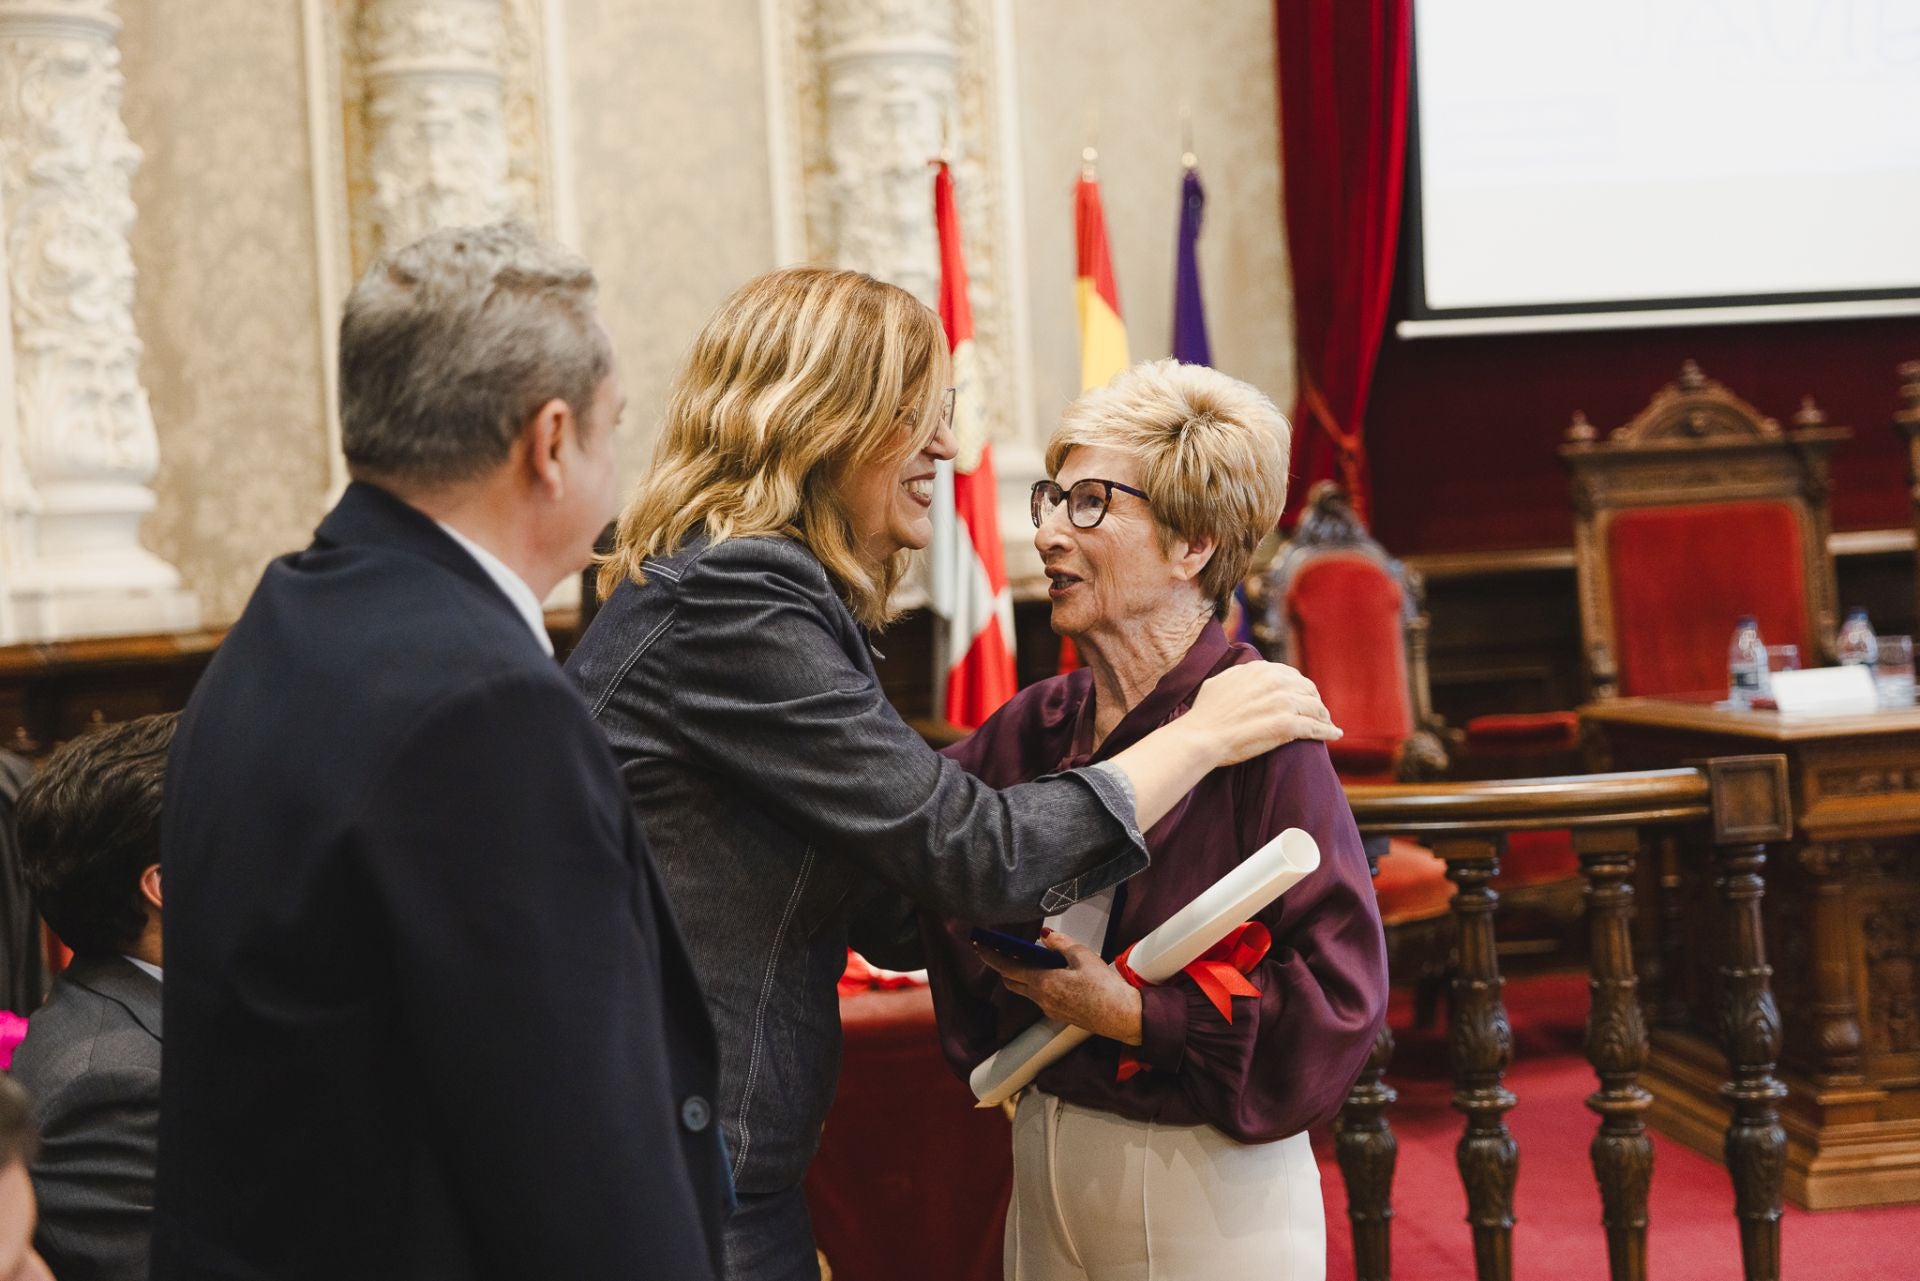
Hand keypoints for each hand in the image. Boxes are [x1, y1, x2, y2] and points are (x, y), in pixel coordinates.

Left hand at [972, 929, 1142, 1045]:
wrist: (1122, 1017)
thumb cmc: (1106, 989)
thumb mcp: (1083, 956)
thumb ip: (1060, 944)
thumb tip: (1046, 937)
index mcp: (1043, 983)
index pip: (1007, 968)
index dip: (990, 956)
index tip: (979, 945)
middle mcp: (1042, 998)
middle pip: (1012, 981)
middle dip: (1003, 965)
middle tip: (1000, 950)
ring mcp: (1049, 1009)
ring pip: (1025, 989)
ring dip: (1020, 975)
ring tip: (1027, 957)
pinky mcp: (1059, 1014)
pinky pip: (1040, 996)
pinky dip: (1036, 983)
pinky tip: (1050, 973)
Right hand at [1184, 661, 1339, 766]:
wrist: (1201, 735)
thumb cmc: (1205, 713)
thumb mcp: (1222, 680)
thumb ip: (1241, 674)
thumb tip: (1248, 673)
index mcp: (1261, 669)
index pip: (1292, 676)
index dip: (1300, 688)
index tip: (1302, 698)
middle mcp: (1275, 681)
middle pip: (1308, 689)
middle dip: (1315, 701)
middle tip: (1318, 713)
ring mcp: (1283, 702)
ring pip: (1315, 708)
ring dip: (1324, 717)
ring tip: (1327, 725)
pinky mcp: (1287, 724)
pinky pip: (1315, 727)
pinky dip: (1328, 731)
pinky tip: (1334, 735)